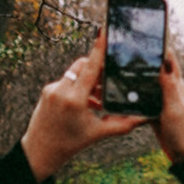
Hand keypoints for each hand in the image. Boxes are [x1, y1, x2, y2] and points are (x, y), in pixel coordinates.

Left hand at [20, 36, 183, 178]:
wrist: (39, 152)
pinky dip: (79, 86)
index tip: (104, 31)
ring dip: (88, 79)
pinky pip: (67, 81)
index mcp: (75, 100)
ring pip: (75, 72)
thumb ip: (123, 124)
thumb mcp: (98, 134)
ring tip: (99, 97)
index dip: (99, 48)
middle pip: (83, 65)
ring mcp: (52, 89)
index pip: (90, 67)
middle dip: (97, 68)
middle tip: (110, 80)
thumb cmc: (69, 145)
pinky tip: (87, 102)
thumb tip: (144, 117)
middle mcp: (61, 90)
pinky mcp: (47, 91)